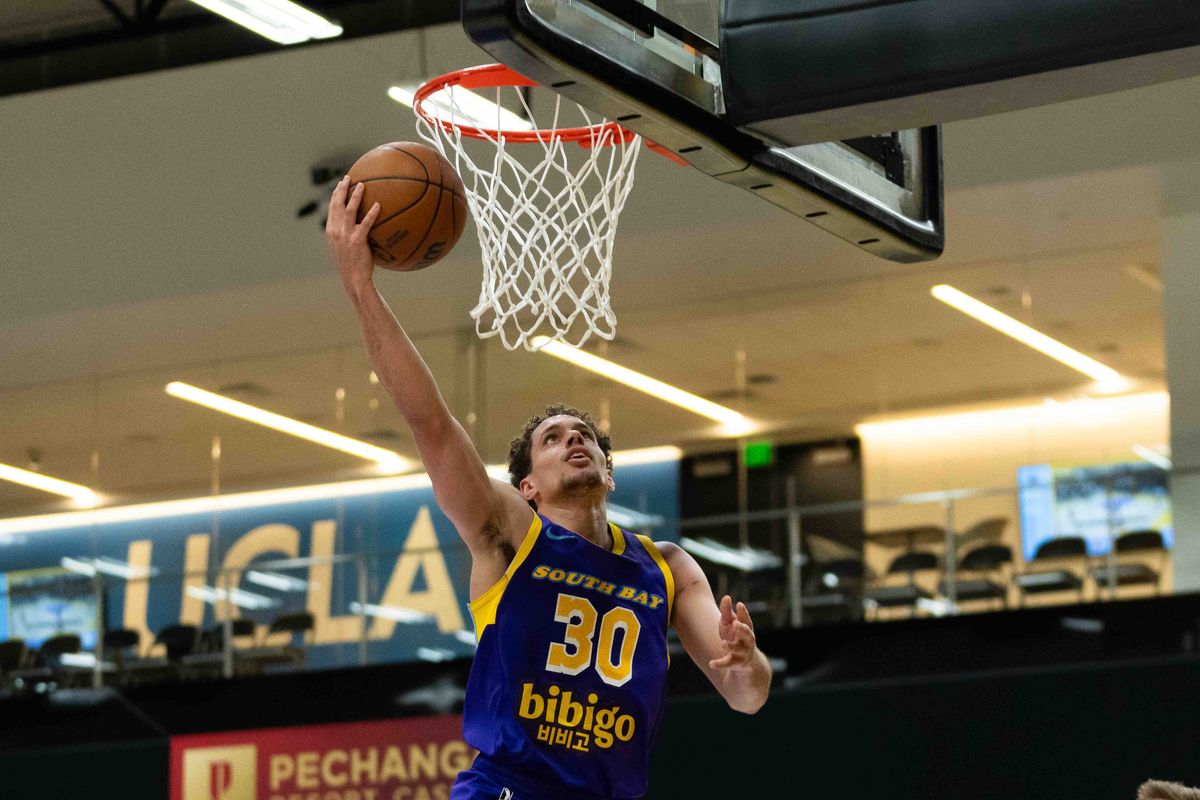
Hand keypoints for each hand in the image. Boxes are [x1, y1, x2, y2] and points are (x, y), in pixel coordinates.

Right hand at [325, 176, 381, 298]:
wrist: (354, 279)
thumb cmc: (352, 265)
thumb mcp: (343, 248)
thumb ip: (346, 234)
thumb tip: (358, 223)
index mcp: (331, 231)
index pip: (332, 208)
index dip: (336, 194)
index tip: (340, 184)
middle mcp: (336, 231)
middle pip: (337, 204)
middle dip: (342, 189)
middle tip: (348, 178)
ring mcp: (345, 235)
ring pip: (349, 210)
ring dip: (355, 196)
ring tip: (362, 185)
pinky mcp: (357, 240)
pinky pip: (366, 224)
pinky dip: (372, 214)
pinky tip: (378, 205)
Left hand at [708, 595, 756, 670]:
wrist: (747, 663)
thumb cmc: (736, 637)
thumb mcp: (730, 624)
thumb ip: (727, 612)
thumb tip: (726, 597)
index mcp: (746, 629)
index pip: (746, 620)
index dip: (744, 613)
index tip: (739, 604)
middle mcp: (747, 641)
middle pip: (748, 635)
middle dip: (742, 629)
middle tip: (736, 624)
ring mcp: (743, 653)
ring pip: (739, 650)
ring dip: (731, 647)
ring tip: (723, 643)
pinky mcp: (737, 664)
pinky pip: (729, 663)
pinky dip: (720, 664)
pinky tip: (711, 663)